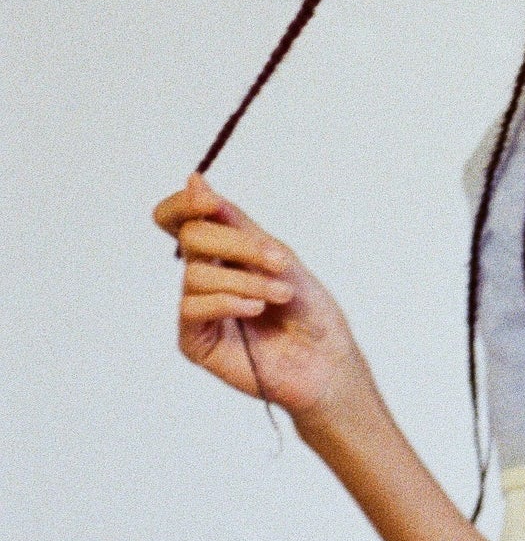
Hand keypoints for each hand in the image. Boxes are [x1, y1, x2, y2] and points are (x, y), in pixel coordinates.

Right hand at [153, 175, 368, 429]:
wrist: (328, 362)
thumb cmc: (310, 312)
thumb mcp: (278, 256)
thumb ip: (234, 222)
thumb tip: (195, 179)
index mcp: (221, 253)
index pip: (179, 218)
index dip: (185, 203)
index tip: (211, 201)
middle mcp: (204, 277)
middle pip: (191, 237)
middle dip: (237, 243)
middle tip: (281, 261)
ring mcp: (197, 309)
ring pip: (196, 274)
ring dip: (246, 280)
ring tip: (282, 294)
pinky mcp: (195, 341)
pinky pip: (192, 307)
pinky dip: (228, 302)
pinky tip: (257, 310)